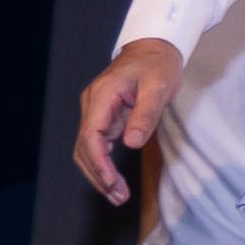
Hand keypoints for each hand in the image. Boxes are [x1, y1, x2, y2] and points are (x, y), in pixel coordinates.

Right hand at [70, 37, 182, 199]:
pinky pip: (98, 144)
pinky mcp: (104, 116)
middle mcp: (93, 105)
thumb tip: (132, 143)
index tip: (111, 184)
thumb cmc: (159, 63)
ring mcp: (96, 111)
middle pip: (84, 147)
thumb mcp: (160, 86)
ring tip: (118, 195)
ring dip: (99, 173)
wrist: (155, 46)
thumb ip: (146, 114)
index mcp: (102, 96)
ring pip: (88, 149)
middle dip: (98, 175)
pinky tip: (115, 181)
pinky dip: (104, 164)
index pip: (90, 136)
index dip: (98, 163)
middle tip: (118, 197)